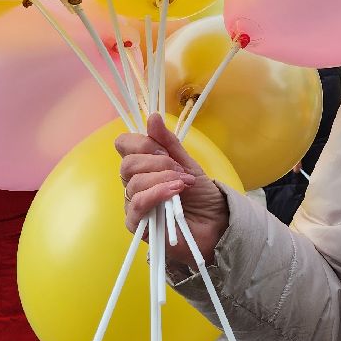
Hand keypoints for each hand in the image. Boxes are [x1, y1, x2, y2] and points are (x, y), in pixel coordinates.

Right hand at [116, 115, 229, 267]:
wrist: (215, 223)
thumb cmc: (200, 194)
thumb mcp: (187, 163)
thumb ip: (169, 143)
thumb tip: (152, 116)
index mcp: (142, 165)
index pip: (124, 145)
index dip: (141, 143)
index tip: (165, 150)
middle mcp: (133, 183)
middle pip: (128, 163)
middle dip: (156, 161)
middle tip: (179, 169)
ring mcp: (134, 204)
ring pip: (134, 182)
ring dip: (162, 178)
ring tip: (184, 184)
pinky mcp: (137, 224)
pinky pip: (138, 203)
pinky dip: (157, 193)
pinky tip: (174, 192)